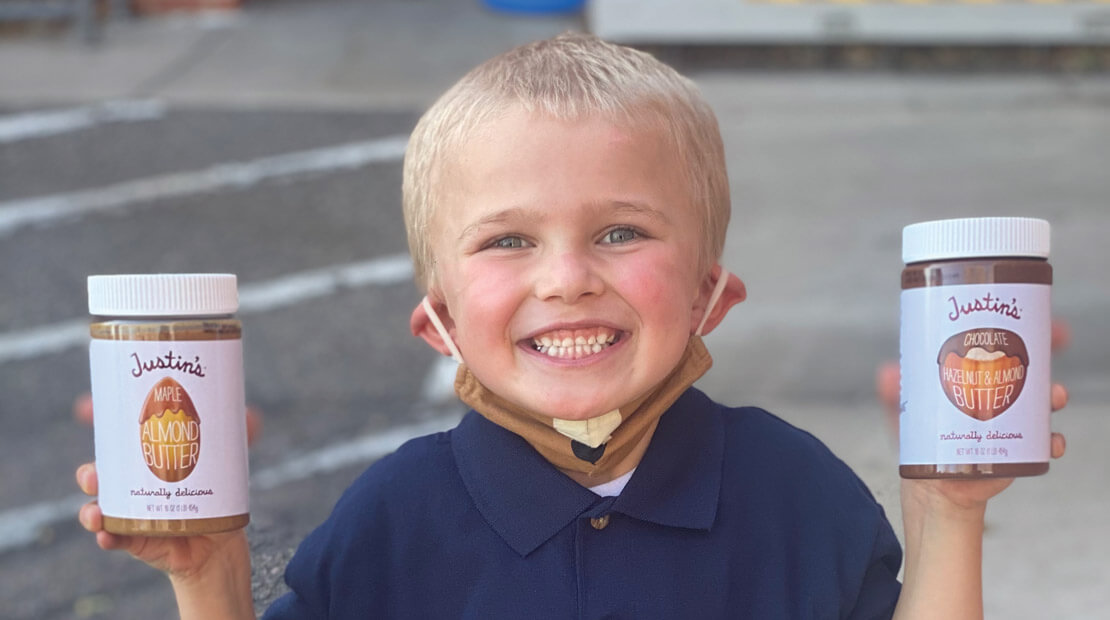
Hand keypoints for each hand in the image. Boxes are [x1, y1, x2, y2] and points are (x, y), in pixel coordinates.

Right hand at [73, 394, 261, 577]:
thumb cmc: (216, 494)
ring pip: (101, 507)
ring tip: (96, 506)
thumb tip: (251, 416)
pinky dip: (106, 536)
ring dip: (91, 506)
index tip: (86, 408)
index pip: (115, 438)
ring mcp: (131, 513)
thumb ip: (238, 438)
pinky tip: (105, 535)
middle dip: (90, 472)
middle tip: (95, 473)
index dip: (97, 421)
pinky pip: (114, 539)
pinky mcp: (136, 540)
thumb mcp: (226, 462)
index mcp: (146, 460)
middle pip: (100, 475)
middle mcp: (132, 485)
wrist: (221, 539)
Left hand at [880, 320, 1070, 509]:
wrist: (933, 484)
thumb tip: (887, 373)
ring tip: (1054, 397)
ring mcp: (1012, 421)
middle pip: (1027, 367)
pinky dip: (1053, 440)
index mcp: (975, 379)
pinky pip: (1045, 442)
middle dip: (1046, 351)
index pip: (997, 347)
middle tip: (1058, 339)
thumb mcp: (905, 413)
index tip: (1028, 314)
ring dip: (1053, 396)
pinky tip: (1052, 442)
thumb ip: (892, 395)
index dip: (1015, 328)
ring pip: (1042, 402)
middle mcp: (998, 395)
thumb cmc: (921, 441)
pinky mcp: (1019, 450)